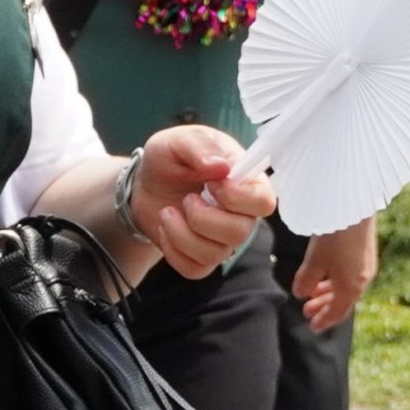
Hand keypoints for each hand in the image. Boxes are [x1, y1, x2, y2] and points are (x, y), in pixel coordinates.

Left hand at [134, 127, 275, 279]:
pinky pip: (195, 269)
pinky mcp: (201, 257)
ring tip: (168, 211)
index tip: (212, 183)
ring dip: (182, 233)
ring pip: (216, 254)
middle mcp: (241, 214)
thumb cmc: (170, 158)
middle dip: (203, 217)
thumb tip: (221, 167)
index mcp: (246, 182)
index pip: (265, 201)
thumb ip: (200, 146)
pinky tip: (167, 228)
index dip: (237, 197)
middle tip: (187, 198)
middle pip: (240, 232)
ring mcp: (222, 238)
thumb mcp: (179, 140)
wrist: (145, 183)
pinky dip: (173, 250)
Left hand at [292, 217, 377, 332]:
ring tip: (311, 292)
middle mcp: (363, 279)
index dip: (324, 320)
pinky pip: (349, 274)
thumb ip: (306, 280)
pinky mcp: (364, 251)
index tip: (313, 327)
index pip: (338, 312)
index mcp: (352, 287)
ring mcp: (365, 265)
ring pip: (346, 287)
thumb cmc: (333, 238)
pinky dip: (335, 279)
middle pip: (343, 301)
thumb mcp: (314, 262)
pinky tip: (323, 273)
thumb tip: (300, 293)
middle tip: (306, 311)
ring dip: (327, 292)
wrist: (355, 208)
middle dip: (324, 307)